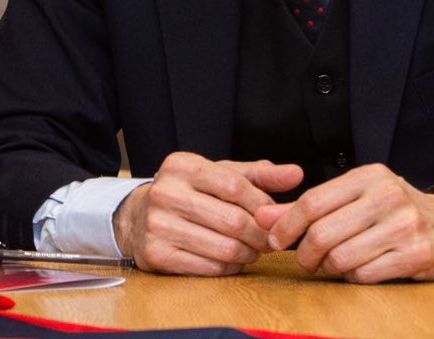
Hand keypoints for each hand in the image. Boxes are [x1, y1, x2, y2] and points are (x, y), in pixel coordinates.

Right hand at [114, 152, 302, 275]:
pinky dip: (229, 268)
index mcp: (183, 165)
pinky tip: (234, 261)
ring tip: (254, 250)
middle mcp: (166, 192)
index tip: (275, 215)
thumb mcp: (220, 175)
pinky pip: (207, 267)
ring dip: (248, 253)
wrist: (136, 217)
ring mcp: (158, 225)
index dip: (261, 204)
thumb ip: (260, 174)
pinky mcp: (155, 255)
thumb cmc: (189, 193)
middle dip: (259, 234)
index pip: (235, 185)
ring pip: (223, 247)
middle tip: (271, 239)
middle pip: (232, 220)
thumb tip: (297, 174)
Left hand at [254, 163, 433, 282]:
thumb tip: (263, 218)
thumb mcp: (355, 196)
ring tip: (332, 264)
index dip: (287, 223)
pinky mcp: (416, 255)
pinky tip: (358, 269)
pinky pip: (365, 275)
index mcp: (368, 175)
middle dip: (305, 254)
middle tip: (305, 261)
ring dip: (329, 268)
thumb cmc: (393, 209)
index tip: (274, 240)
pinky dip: (353, 278)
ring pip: (342, 257)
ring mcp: (404, 225)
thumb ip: (310, 206)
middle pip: (323, 232)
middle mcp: (387, 196)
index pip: (314, 200)